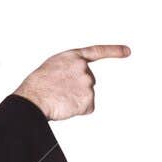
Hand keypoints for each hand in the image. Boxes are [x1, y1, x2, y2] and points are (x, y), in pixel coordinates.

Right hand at [14, 44, 131, 120]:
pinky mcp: (89, 100)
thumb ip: (69, 67)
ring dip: (75, 100)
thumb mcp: (53, 66)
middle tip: (59, 91)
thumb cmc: (38, 85)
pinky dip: (77, 110)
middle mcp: (84, 68)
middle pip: (88, 81)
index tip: (127, 51)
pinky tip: (65, 106)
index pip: (97, 51)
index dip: (114, 51)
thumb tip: (75, 80)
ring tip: (60, 98)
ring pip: (86, 96)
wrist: (34, 98)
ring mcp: (87, 84)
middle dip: (76, 88)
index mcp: (73, 57)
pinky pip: (87, 108)